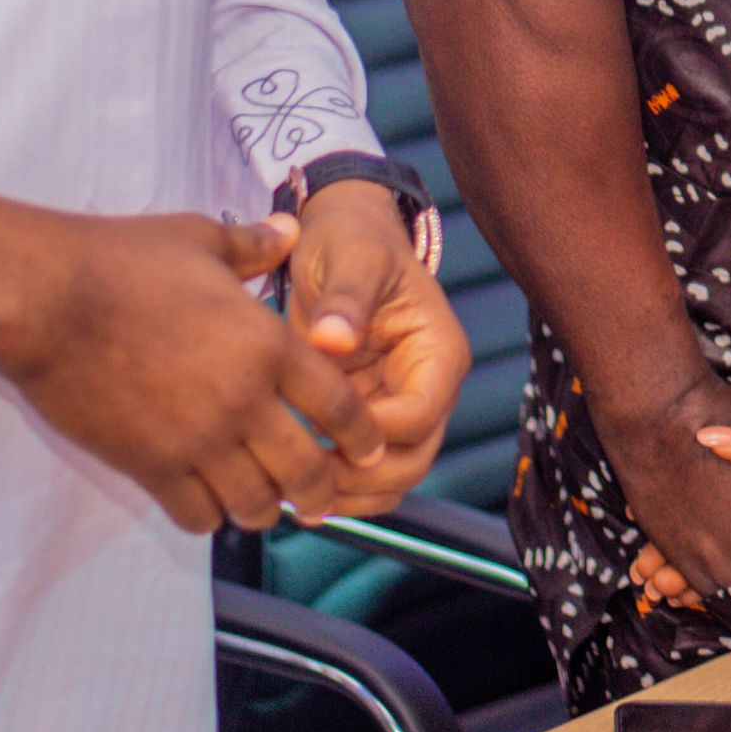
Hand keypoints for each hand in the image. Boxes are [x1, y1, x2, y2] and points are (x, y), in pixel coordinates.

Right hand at [0, 198, 382, 534]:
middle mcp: (242, 399)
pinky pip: (195, 514)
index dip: (361, 435)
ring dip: (265, 509)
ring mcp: (196, 439)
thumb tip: (287, 229)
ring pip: (253, 501)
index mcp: (267, 345)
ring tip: (266, 508)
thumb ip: (252, 245)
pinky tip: (208, 507)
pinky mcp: (148, 464)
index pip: (338, 405)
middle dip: (320, 493)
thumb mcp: (199, 239)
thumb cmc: (121, 260)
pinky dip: (208, 518)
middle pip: (304, 468)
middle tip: (322, 504)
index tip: (369, 453)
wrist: (46, 299)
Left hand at [285, 180, 472, 516]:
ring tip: (294, 495)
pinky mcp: (368, 415)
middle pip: (412, 459)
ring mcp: (398, 405)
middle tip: (302, 478)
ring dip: (349, 494)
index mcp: (437, 353)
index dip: (370, 434)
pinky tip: (293, 480)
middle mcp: (427, 386)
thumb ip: (346, 300)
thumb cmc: (353, 240)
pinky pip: (363, 468)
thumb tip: (333, 340)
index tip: (317, 430)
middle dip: (361, 478)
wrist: (341, 236)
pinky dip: (336, 485)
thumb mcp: (352, 259)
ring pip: (392, 477)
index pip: (418, 417)